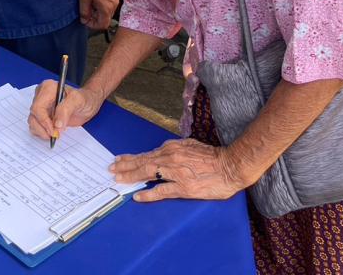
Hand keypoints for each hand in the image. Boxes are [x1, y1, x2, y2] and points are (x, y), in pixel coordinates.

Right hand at [27, 80, 103, 140]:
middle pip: (33, 116)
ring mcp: (40, 106)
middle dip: (43, 128)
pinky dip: (42, 132)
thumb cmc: (84, 99)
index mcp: (48, 88)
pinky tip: (52, 132)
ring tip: (55, 134)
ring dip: (42, 132)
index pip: (38, 107)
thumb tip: (56, 125)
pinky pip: (35, 126)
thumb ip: (66, 110)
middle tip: (56, 135)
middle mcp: (41, 95)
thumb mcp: (78, 101)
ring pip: (32, 122)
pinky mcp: (41, 115)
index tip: (54, 131)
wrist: (88, 103)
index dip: (44, 121)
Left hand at [78, 0, 120, 29]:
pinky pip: (110, 2)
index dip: (93, 25)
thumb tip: (84, 19)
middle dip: (96, 17)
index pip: (102, 25)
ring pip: (108, 10)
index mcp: (106, 8)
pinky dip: (103, 3)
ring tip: (91, 2)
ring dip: (99, 10)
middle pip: (106, 18)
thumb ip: (84, 10)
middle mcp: (114, 5)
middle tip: (87, 11)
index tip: (86, 19)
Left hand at [109, 139, 246, 202]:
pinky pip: (162, 191)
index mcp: (173, 148)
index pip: (148, 154)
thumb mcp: (191, 145)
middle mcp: (172, 158)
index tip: (120, 160)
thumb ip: (177, 148)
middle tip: (111, 169)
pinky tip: (138, 196)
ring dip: (131, 176)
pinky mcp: (184, 187)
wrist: (231, 166)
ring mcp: (177, 172)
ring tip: (118, 179)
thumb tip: (164, 150)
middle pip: (143, 162)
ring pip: (148, 173)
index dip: (132, 158)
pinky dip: (149, 193)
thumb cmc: (214, 157)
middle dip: (125, 166)